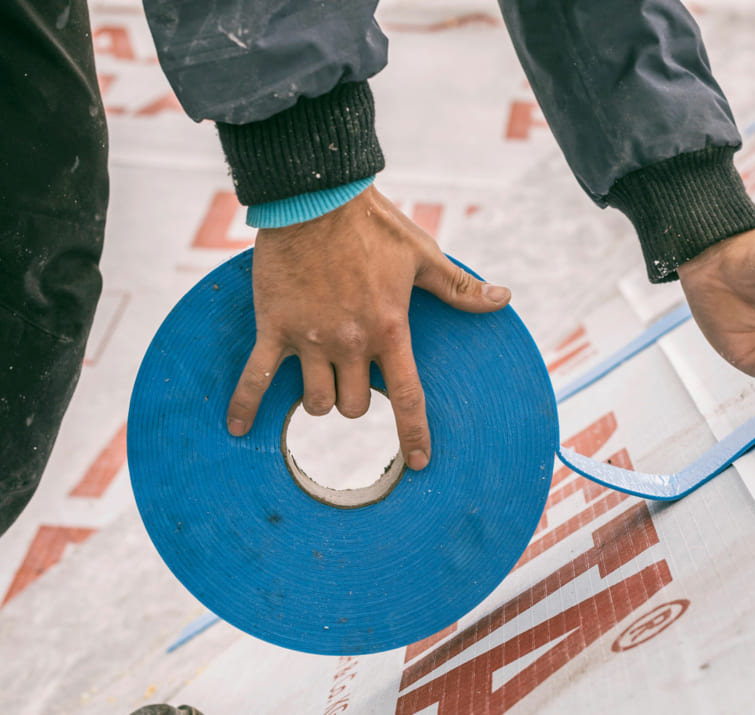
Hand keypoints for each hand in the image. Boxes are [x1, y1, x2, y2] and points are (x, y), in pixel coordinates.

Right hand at [225, 186, 511, 470]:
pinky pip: (255, 378)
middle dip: (357, 402)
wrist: (315, 196)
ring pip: (315, 402)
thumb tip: (503, 299)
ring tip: (319, 380)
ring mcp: (309, 338)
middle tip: (354, 381)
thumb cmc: (373, 225)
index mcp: (389, 329)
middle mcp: (350, 342)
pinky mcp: (274, 327)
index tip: (419, 462)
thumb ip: (460, 288)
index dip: (414, 435)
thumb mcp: (424, 256)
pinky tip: (235, 428)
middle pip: (355, 407)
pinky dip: (244, 405)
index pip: (407, 398)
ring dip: (320, 400)